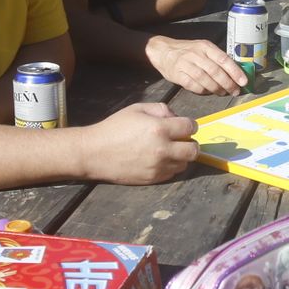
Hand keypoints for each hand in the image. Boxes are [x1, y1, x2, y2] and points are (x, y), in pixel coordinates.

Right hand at [83, 102, 198, 183]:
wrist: (94, 153)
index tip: (183, 126)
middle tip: (181, 140)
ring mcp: (158, 167)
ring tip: (168, 150)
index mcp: (159, 129)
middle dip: (190, 143)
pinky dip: (170, 166)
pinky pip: (172, 173)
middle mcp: (162, 149)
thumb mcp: (137, 109)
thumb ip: (161, 109)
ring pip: (185, 163)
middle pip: (194, 150)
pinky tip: (158, 159)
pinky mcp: (153, 179)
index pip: (191, 127)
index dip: (189, 125)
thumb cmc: (114, 127)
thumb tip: (176, 117)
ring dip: (181, 156)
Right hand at [148, 35, 246, 94]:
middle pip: (215, 71)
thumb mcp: (202, 48)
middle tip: (235, 91)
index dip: (235, 72)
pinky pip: (193, 85)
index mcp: (206, 46)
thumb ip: (216, 59)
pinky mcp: (177, 75)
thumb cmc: (187, 51)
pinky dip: (202, 91)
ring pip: (205, 79)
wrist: (163, 51)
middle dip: (228, 84)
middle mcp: (196, 54)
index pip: (224, 59)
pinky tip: (208, 92)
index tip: (243, 81)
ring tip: (223, 93)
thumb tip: (235, 73)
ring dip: (216, 89)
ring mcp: (186, 64)